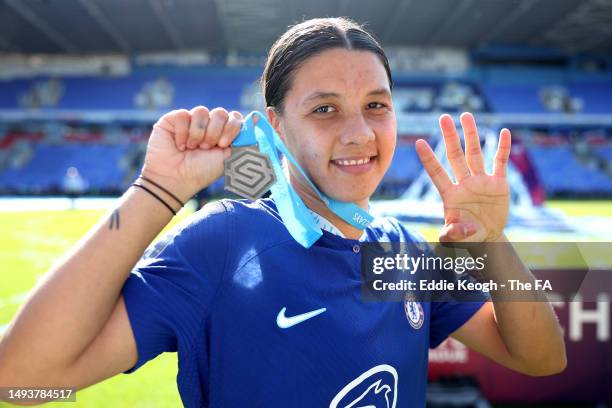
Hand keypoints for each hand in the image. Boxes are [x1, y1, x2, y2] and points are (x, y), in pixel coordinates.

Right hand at [140, 106, 242, 201]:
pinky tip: (180, 145)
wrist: (176, 179)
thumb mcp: (227, 158)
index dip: (231, 128)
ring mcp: (191, 121)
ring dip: (198, 133)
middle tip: (206, 148)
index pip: (234, 117)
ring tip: (192, 148)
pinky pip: (183, 114)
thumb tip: (255, 119)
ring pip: (201, 111)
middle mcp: (208, 125)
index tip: (223, 144)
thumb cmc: (201, 172)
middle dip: (214, 132)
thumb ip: (242, 141)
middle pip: (220, 112)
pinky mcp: (173, 120)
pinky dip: (183, 132)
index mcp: (222, 133)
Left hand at [415, 113, 510, 242]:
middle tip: (443, 117)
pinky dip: (503, 148)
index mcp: (450, 194)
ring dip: (472, 134)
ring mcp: (481, 180)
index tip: (418, 143)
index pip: (437, 173)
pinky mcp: (498, 183)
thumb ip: (452, 234)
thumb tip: (453, 232)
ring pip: (475, 153)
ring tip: (466, 115)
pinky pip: (500, 162)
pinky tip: (503, 132)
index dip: (429, 159)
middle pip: (455, 155)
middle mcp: (464, 183)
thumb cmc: (466, 236)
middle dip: (450, 137)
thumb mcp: (456, 238)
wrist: (486, 236)